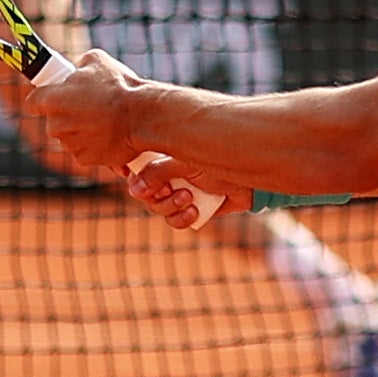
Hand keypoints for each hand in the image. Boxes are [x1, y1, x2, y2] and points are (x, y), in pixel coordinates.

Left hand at [18, 48, 149, 173]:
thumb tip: (77, 71)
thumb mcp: (96, 60)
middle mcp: (56, 124)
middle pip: (54, 121)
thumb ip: (78, 67)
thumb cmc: (120, 86)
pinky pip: (84, 150)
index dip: (41, 100)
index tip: (50, 98)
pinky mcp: (84, 159)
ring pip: (69, 136)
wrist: (142, 116)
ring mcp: (70, 144)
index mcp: (52, 99)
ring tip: (104, 120)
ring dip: (81, 130)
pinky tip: (109, 134)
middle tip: (89, 106)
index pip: (32, 102)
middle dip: (68, 115)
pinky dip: (94, 145)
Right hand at [123, 155, 245, 231]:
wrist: (250, 178)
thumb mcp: (185, 162)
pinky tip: (195, 211)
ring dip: (169, 207)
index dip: (128, 173)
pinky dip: (181, 219)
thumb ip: (158, 172)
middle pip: (143, 192)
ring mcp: (179, 191)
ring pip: (157, 208)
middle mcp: (168, 173)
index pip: (135, 165)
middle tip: (171, 191)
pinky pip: (174, 221)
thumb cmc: (219, 159)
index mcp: (163, 155)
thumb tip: (133, 189)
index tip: (127, 176)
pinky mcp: (191, 208)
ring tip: (189, 198)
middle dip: (156, 196)